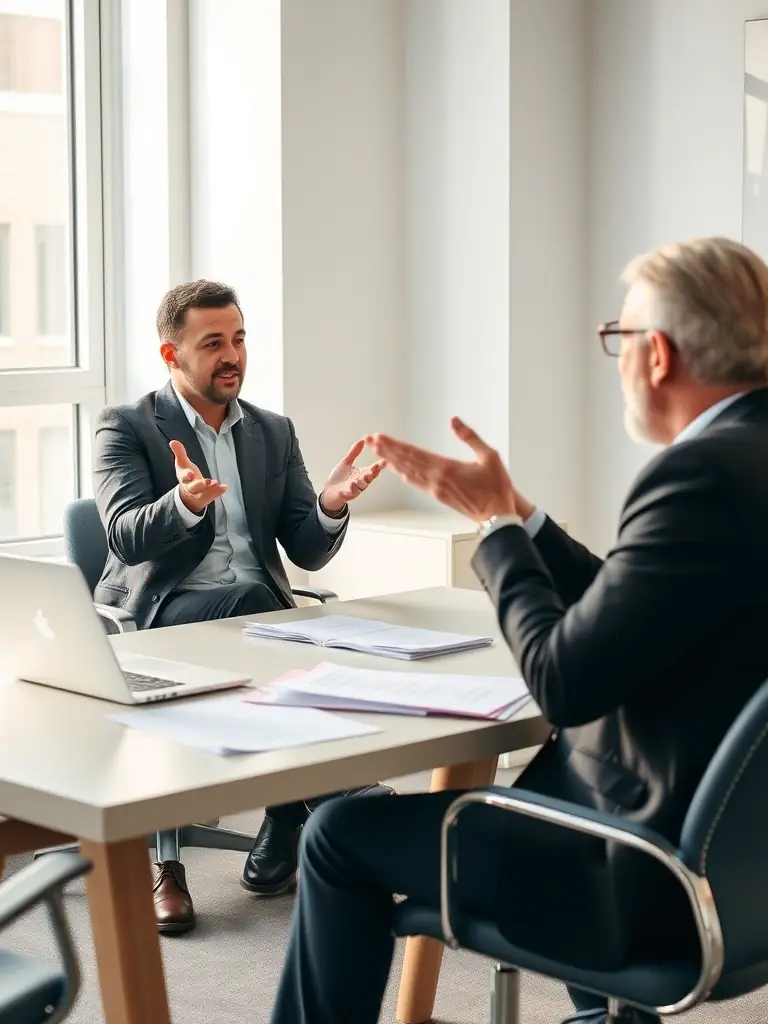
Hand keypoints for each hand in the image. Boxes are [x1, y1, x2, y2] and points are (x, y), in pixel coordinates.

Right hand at [169, 440, 226, 513]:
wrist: (188, 495)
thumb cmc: (186, 475)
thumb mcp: (182, 463)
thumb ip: (179, 453)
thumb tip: (172, 441)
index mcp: (184, 478)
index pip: (184, 477)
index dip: (187, 476)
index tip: (191, 473)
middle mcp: (191, 488)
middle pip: (194, 487)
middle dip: (200, 485)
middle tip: (207, 481)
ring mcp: (199, 494)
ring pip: (204, 494)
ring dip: (211, 489)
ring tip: (217, 483)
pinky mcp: (207, 497)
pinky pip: (213, 496)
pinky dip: (218, 492)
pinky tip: (225, 486)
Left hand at [321, 439, 386, 512]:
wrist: (330, 491)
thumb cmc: (340, 478)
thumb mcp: (346, 463)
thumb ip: (354, 453)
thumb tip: (362, 440)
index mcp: (362, 474)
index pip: (373, 469)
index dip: (379, 466)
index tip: (384, 461)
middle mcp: (360, 482)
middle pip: (369, 478)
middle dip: (372, 474)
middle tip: (375, 469)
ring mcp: (354, 490)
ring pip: (360, 487)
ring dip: (361, 483)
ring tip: (361, 478)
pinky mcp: (346, 495)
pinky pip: (348, 494)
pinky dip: (349, 491)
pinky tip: (348, 487)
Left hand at [367, 417, 517, 524]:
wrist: (497, 516)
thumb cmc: (496, 487)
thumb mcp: (489, 456)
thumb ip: (470, 437)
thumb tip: (453, 420)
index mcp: (446, 468)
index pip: (413, 453)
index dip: (393, 444)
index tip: (378, 437)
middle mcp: (436, 479)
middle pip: (405, 461)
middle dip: (385, 449)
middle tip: (369, 440)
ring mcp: (435, 489)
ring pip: (407, 472)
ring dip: (391, 460)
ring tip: (377, 451)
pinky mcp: (438, 496)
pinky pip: (416, 482)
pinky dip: (403, 474)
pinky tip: (396, 470)